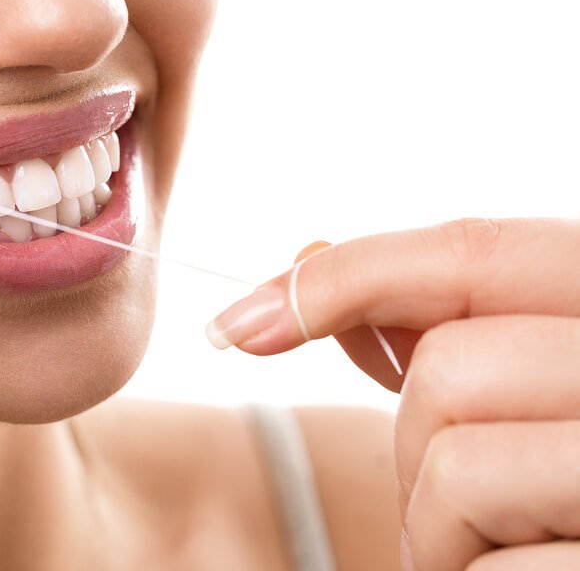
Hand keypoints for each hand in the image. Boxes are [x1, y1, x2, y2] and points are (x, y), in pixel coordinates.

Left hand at [207, 218, 579, 568]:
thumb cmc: (558, 489)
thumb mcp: (513, 388)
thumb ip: (429, 323)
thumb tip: (307, 259)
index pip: (473, 248)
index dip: (342, 277)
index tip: (239, 325)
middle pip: (448, 367)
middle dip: (414, 441)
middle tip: (456, 494)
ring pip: (453, 460)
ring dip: (432, 525)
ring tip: (489, 546)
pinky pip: (486, 565)